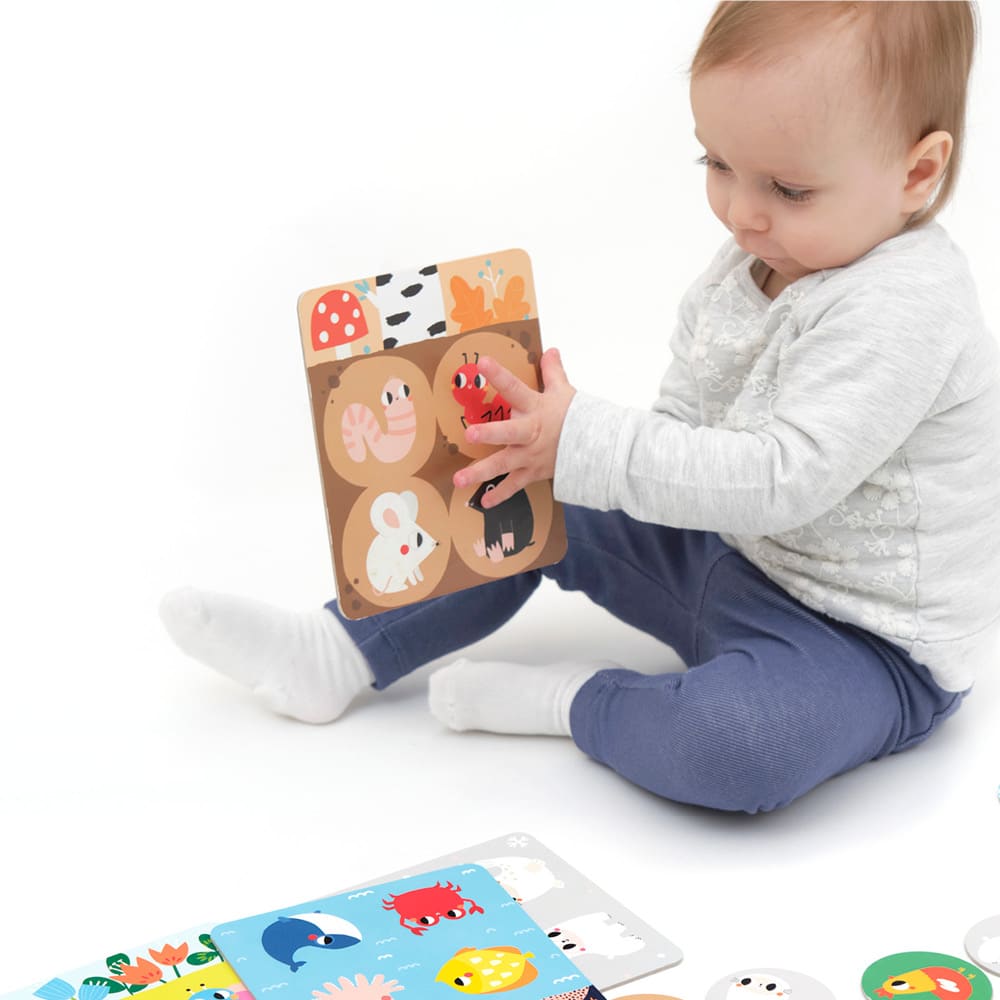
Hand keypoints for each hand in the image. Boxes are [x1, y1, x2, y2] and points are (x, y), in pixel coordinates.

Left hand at [452, 347, 575, 507]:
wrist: (597, 448)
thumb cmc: (577, 418)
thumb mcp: (565, 392)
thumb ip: (553, 372)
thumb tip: (551, 350)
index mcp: (535, 408)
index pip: (515, 388)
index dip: (500, 375)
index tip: (483, 362)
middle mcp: (530, 433)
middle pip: (508, 433)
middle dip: (490, 434)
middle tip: (470, 434)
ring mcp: (530, 455)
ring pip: (503, 464)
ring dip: (480, 472)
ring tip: (458, 479)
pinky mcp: (532, 472)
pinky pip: (514, 486)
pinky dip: (500, 496)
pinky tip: (484, 503)